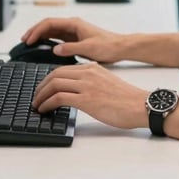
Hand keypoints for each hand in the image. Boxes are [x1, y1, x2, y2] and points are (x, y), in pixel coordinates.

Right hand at [21, 16, 122, 63]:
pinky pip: (57, 37)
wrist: (120, 47)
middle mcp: (72, 26)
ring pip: (51, 31)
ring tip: (29, 43)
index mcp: (74, 24)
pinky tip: (42, 47)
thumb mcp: (89, 48)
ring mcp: (73, 32)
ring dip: (40, 35)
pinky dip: (47, 40)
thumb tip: (55, 49)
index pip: (49, 23)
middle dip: (34, 31)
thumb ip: (71, 49)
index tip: (29, 40)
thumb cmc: (108, 46)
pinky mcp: (75, 39)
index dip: (37, 31)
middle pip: (48, 25)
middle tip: (24, 40)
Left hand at [33, 63, 147, 128]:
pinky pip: (59, 98)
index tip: (43, 89)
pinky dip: (47, 103)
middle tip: (36, 97)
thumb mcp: (107, 83)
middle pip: (55, 75)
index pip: (63, 69)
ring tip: (37, 105)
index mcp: (93, 68)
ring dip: (41, 95)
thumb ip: (92, 82)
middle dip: (41, 87)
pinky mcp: (87, 99)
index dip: (49, 80)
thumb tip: (78, 91)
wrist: (141, 106)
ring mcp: (87, 85)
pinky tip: (45, 110)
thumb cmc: (128, 100)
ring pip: (54, 84)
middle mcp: (88, 73)